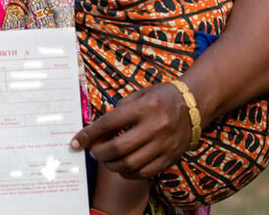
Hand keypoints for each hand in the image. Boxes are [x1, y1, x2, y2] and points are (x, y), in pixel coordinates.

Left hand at [71, 82, 192, 178]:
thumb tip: (96, 131)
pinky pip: (144, 173)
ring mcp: (164, 144)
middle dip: (99, 153)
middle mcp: (155, 126)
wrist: (192, 105)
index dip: (89, 134)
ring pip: (130, 164)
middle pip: (118, 148)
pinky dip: (128, 172)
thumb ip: (118, 112)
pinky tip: (122, 166)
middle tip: (93, 151)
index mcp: (144, 107)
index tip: (76, 142)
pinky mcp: (170, 158)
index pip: (109, 123)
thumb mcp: (139, 95)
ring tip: (106, 159)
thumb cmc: (160, 97)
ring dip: (112, 165)